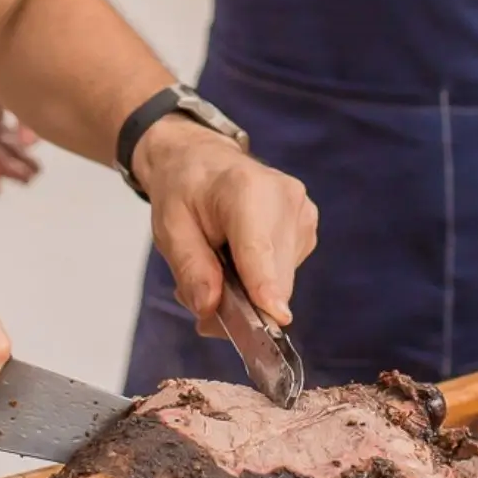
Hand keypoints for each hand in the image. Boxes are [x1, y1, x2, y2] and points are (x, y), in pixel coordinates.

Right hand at [0, 53, 40, 193]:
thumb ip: (28, 108)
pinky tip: (31, 146)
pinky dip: (14, 133)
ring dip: (10, 151)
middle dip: (4, 162)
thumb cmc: (30, 26)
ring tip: (34, 170)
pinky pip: (0, 115)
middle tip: (30, 177)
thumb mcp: (25, 70)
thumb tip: (29, 144)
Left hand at [132, 116, 317, 335]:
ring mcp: (303, 214)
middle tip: (202, 294)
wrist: (203, 159)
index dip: (264, 286)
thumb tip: (210, 309)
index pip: (259, 247)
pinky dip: (260, 280)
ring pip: (281, 282)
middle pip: (274, 276)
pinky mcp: (308, 229)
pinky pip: (285, 275)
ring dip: (249, 292)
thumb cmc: (184, 189)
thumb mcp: (169, 227)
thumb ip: (190, 268)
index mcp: (246, 188)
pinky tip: (239, 258)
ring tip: (217, 264)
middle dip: (241, 302)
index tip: (276, 317)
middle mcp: (286, 198)